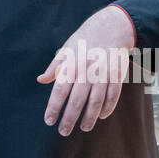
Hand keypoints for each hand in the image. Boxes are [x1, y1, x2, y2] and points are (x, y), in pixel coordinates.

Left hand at [37, 5, 133, 135]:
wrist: (112, 26)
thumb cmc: (85, 40)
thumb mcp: (66, 49)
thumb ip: (54, 67)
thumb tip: (41, 80)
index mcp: (72, 64)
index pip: (60, 90)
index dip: (54, 107)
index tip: (49, 121)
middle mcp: (87, 70)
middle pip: (77, 100)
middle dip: (70, 118)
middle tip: (64, 131)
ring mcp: (104, 73)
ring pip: (96, 100)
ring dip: (90, 117)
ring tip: (84, 128)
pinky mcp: (117, 74)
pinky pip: (113, 95)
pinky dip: (108, 107)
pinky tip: (102, 116)